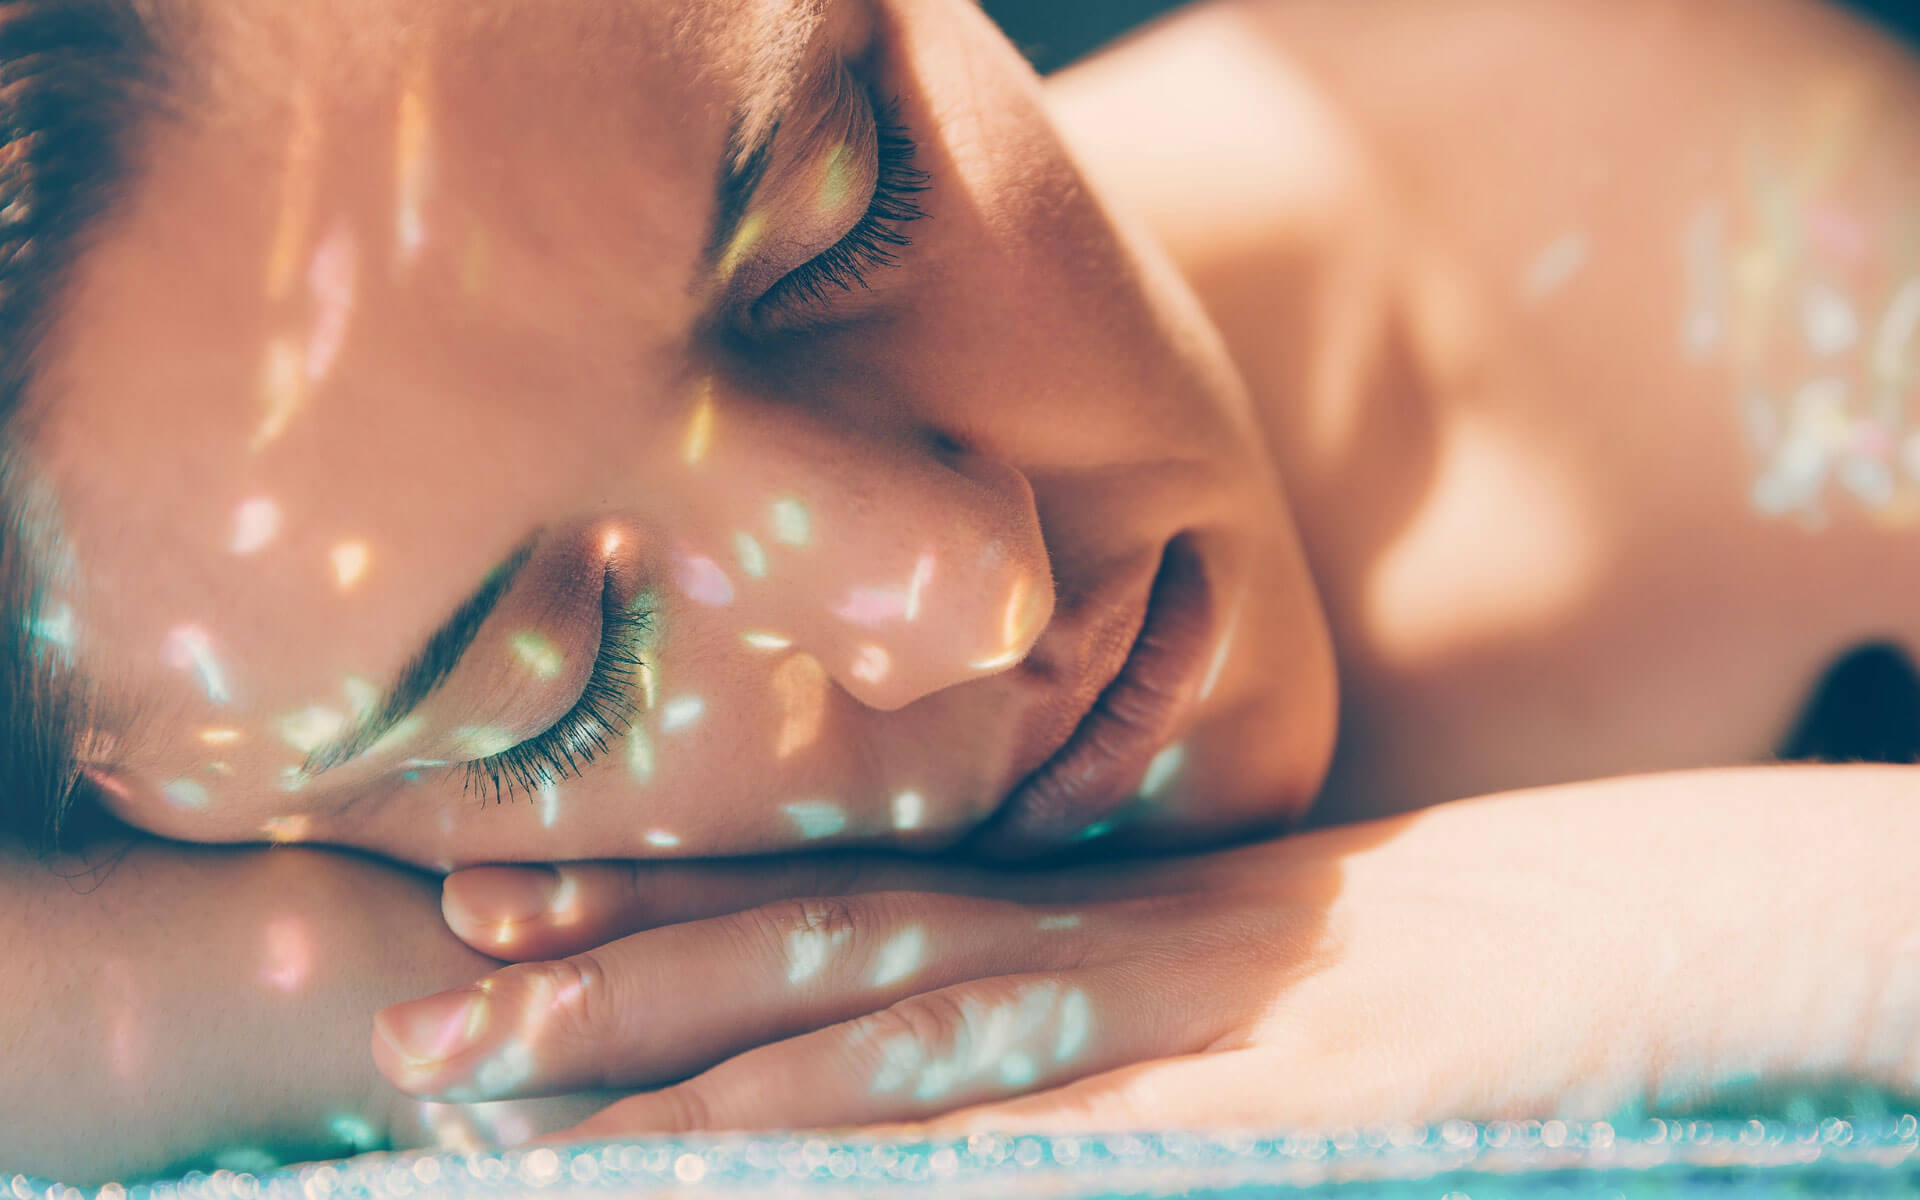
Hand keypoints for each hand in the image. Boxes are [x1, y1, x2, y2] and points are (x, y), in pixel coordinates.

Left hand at [371, 768, 1912, 1136]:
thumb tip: (922, 997)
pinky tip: (741, 1176)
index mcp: (1043, 907)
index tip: (483, 917)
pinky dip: (868, 1156)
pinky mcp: (1197, 1105)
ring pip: (863, 1050)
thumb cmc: (1374, 956)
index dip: (643, 911)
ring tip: (507, 1106)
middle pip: (793, 964)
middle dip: (598, 998)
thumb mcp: (1183, 947)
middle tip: (420, 1023)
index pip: (810, 902)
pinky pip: (1007, 1135)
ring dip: (678, 1083)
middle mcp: (1047, 949)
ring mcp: (1115, 1027)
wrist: (1561, 944)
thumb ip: (1050, 958)